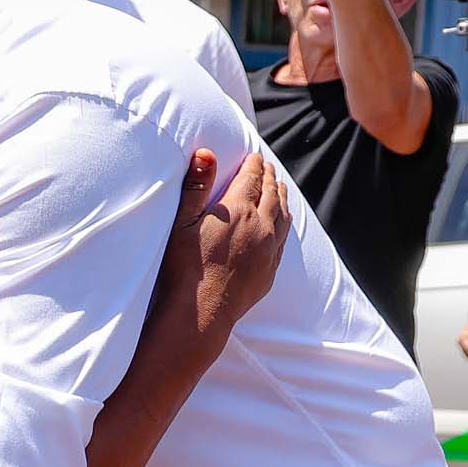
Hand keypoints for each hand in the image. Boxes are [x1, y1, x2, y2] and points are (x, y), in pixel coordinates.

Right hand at [145, 147, 290, 356]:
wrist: (201, 313)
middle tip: (267, 168)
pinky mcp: (270, 270)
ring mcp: (269, 250)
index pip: (252, 178)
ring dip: (281, 197)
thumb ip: (196, 186)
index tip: (254, 156)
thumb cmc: (185, 268)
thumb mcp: (182, 223)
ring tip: (279, 188)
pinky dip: (284, 223)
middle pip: (272, 194)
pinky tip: (280, 223)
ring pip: (283, 215)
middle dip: (269, 177)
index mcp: (238, 211)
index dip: (253, 165)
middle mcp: (261, 227)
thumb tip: (206, 153)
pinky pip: (284, 239)